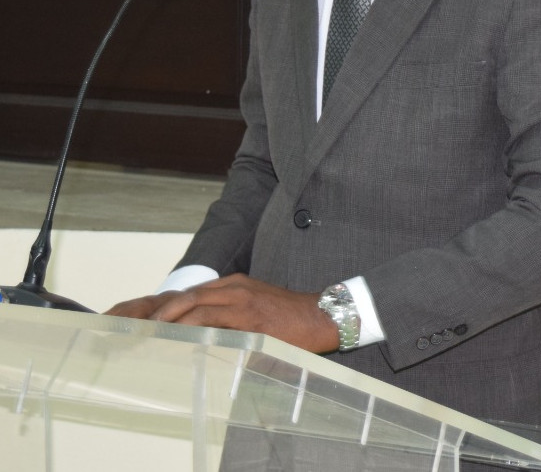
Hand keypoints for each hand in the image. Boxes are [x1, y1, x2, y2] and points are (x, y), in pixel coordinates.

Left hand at [105, 274, 339, 353]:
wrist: (323, 316)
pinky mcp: (249, 313)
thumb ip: (230, 324)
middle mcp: (231, 287)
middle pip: (181, 295)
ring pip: (192, 302)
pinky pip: (211, 314)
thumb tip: (204, 346)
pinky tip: (173, 331)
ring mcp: (240, 297)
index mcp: (231, 288)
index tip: (132, 319)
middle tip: (123, 325)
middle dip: (150, 310)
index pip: (187, 295)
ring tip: (139, 331)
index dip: (157, 306)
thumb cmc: (291, 322)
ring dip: (163, 316)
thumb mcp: (256, 316)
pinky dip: (188, 322)